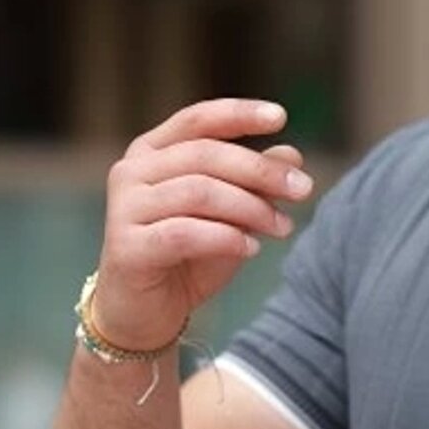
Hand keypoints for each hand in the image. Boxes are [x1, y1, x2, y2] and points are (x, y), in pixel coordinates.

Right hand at [93, 98, 314, 350]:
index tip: (280, 117)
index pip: (198, 120)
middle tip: (304, 189)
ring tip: (283, 228)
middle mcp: (133, 171)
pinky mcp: (126, 247)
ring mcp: (124, 208)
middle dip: (261, 171)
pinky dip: (224, 238)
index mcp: (153, 152)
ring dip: (250, 208)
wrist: (146, 313)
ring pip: (198, 192)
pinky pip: (183, 233)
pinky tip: (252, 248)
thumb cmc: (189, 257)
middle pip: (205, 155)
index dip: (239, 115)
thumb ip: (254, 183)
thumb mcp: (230, 215)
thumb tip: (292, 153)